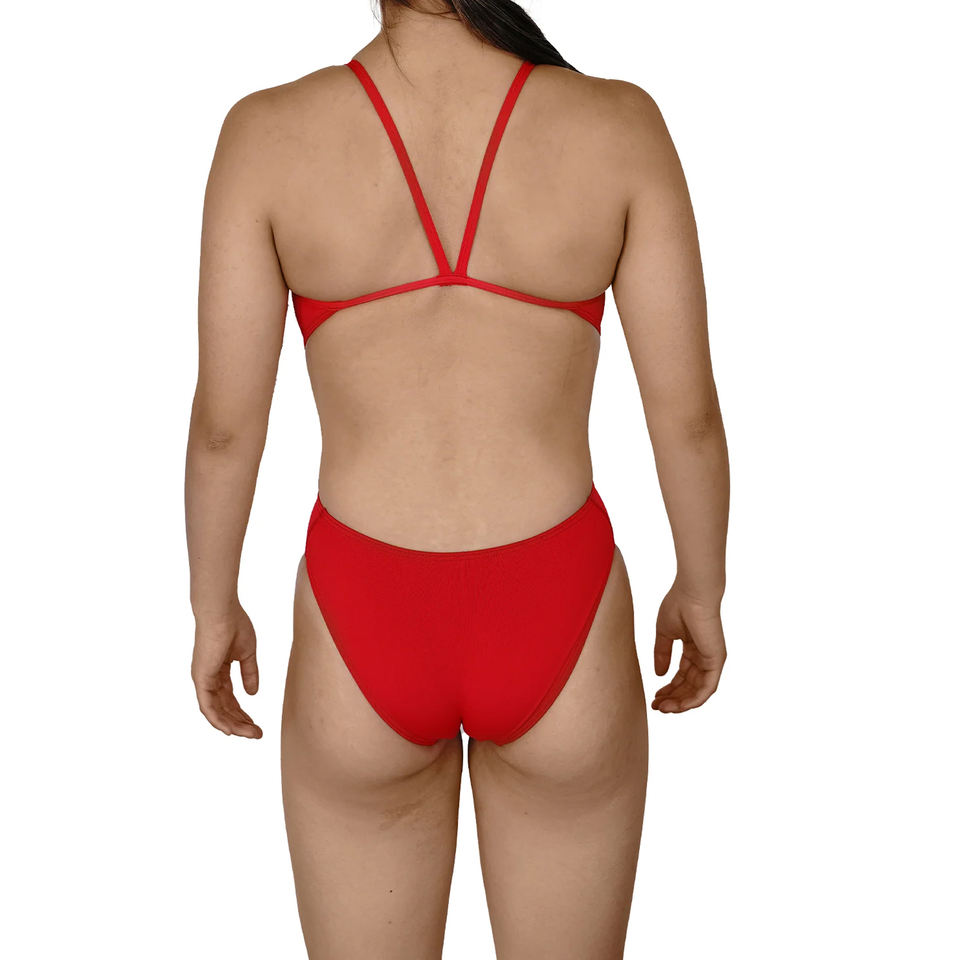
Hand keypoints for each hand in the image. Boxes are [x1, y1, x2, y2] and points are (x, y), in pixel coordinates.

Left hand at [191, 605, 262, 737]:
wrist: (222, 612)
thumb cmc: (235, 625)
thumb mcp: (247, 654)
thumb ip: (250, 673)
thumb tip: (253, 693)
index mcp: (218, 670)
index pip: (230, 698)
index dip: (243, 712)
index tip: (256, 723)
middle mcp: (208, 678)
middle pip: (224, 708)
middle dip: (241, 722)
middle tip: (257, 734)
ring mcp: (203, 680)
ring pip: (217, 711)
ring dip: (233, 725)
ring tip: (251, 734)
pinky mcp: (201, 679)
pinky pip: (208, 707)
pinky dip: (218, 720)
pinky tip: (231, 731)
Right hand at [650, 584, 725, 712]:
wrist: (692, 593)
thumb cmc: (678, 605)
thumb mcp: (664, 634)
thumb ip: (662, 654)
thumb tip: (658, 674)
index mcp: (693, 649)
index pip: (681, 675)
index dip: (668, 688)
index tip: (654, 697)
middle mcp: (704, 657)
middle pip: (689, 686)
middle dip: (672, 698)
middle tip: (656, 706)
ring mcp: (711, 660)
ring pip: (698, 691)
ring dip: (681, 703)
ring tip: (663, 708)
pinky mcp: (716, 661)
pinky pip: (707, 688)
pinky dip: (694, 700)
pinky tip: (679, 706)